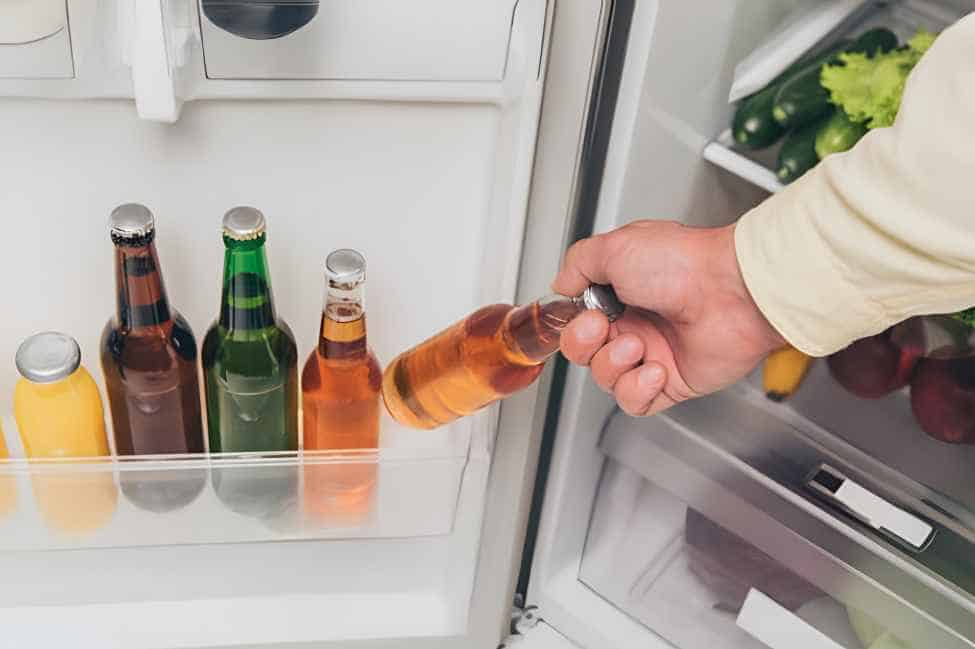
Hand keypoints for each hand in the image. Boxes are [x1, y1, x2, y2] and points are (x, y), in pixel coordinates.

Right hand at [554, 220, 784, 415]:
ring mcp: (655, 354)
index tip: (579, 316)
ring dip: (613, 364)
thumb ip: (579, 263)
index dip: (571, 325)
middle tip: (602, 327)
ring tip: (639, 345)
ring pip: (607, 379)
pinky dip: (637, 390)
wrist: (732, 290)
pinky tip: (655, 370)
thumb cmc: (684, 264)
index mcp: (622, 293)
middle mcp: (637, 324)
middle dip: (585, 344)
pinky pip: (635, 402)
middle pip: (586, 353)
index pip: (578, 322)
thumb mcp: (615, 246)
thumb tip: (561, 283)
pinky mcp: (673, 383)